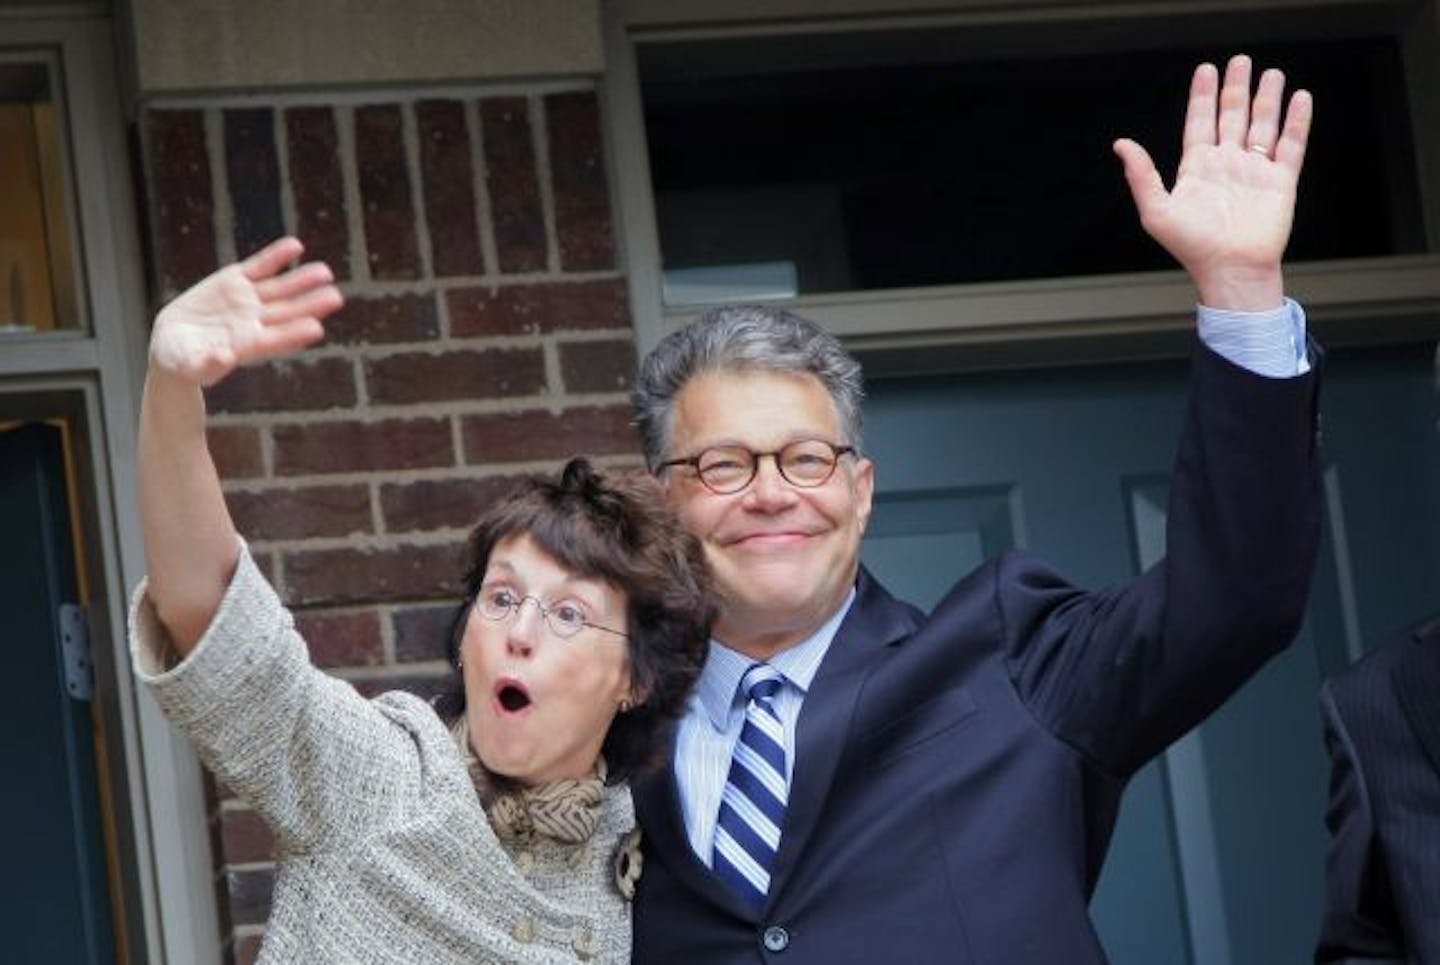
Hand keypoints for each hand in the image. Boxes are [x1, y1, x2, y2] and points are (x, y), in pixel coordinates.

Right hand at [149, 237, 342, 386]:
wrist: (174, 342)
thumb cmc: (183, 362)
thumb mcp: (188, 365)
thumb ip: (206, 364)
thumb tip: (224, 358)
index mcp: (247, 346)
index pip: (276, 340)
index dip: (294, 334)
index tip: (316, 328)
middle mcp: (254, 322)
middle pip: (287, 313)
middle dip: (310, 305)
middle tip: (335, 298)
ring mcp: (248, 300)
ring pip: (279, 288)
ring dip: (301, 280)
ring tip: (325, 272)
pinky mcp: (236, 281)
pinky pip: (260, 266)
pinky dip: (276, 256)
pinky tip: (295, 246)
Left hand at [1114, 54, 1312, 310]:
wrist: (1231, 270)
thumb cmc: (1192, 247)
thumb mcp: (1156, 211)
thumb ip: (1141, 176)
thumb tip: (1121, 144)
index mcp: (1197, 168)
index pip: (1199, 122)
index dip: (1202, 96)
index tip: (1206, 70)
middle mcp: (1226, 165)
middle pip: (1232, 116)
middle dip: (1235, 89)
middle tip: (1239, 61)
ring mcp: (1254, 171)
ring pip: (1263, 125)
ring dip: (1267, 99)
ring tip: (1271, 73)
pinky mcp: (1281, 181)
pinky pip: (1291, 145)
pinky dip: (1296, 121)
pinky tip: (1299, 99)